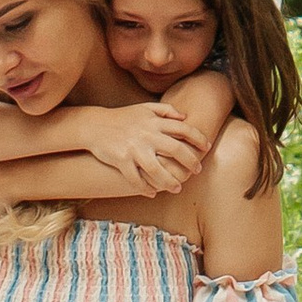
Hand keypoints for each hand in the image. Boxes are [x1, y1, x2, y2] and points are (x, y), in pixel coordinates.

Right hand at [82, 107, 208, 196]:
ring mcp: (134, 149)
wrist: (94, 126)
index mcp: (154, 122)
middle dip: (190, 161)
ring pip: (158, 170)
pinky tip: (153, 193)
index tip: (207, 147)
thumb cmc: (122, 117)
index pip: (183, 128)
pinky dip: (146, 188)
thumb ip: (165, 110)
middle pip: (176, 149)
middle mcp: (147, 135)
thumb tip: (184, 116)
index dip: (198, 138)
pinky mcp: (122, 161)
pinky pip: (137, 179)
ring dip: (170, 181)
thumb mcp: (144, 108)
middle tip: (196, 170)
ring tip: (177, 188)